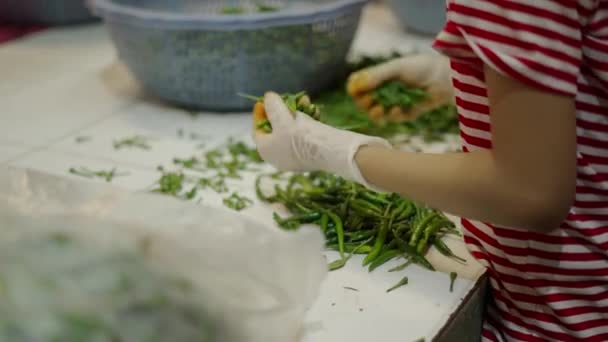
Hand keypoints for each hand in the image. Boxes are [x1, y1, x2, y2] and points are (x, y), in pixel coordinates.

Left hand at [253, 92, 391, 189]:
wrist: (330, 151)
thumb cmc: (301, 136)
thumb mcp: (282, 117)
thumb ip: (272, 106)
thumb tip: (268, 97)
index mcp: (266, 150)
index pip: (258, 129)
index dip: (260, 113)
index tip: (264, 100)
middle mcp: (278, 156)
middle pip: (276, 128)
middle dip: (284, 109)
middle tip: (288, 97)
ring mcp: (294, 157)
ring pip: (293, 129)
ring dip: (299, 112)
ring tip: (306, 100)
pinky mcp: (310, 155)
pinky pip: (305, 135)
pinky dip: (308, 122)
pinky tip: (315, 111)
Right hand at [347, 53, 452, 121]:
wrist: (445, 78)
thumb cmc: (422, 67)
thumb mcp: (396, 68)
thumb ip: (377, 76)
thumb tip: (356, 85)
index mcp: (380, 77)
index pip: (360, 86)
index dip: (356, 91)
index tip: (355, 92)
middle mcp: (385, 91)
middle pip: (365, 102)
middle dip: (364, 104)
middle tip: (367, 103)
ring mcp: (395, 103)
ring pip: (377, 113)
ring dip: (375, 112)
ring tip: (379, 109)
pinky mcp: (406, 113)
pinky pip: (394, 118)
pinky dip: (394, 115)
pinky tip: (398, 109)